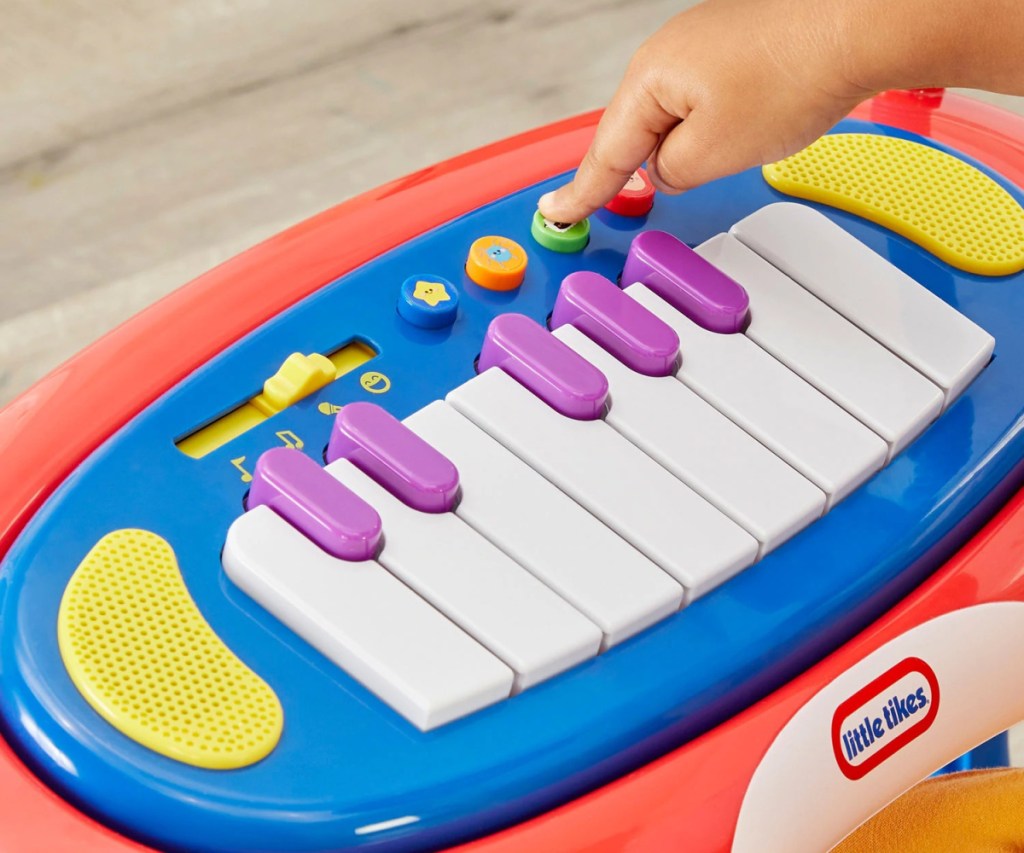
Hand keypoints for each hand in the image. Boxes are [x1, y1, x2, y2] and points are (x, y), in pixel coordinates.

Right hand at [538, 0, 873, 223]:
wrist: (860, 22)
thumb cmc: (795, 72)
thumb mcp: (713, 153)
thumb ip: (671, 173)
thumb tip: (663, 170)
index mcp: (649, 79)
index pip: (604, 152)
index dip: (580, 192)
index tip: (556, 212)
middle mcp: (666, 55)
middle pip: (634, 131)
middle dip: (639, 169)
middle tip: (627, 201)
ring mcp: (701, 45)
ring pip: (672, 117)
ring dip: (687, 147)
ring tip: (724, 154)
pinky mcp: (734, 47)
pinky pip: (702, 99)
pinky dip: (712, 125)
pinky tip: (741, 131)